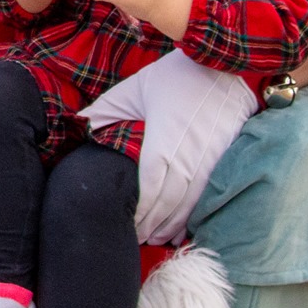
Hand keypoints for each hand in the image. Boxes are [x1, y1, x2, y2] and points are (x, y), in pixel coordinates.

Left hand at [79, 48, 256, 243]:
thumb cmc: (173, 78)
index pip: (152, 182)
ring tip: (155, 238)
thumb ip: (107, 109)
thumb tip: (80, 123)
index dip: (141, 208)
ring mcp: (213, 157)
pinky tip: (183, 228)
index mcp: (165, 135)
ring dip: (174, 224)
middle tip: (136, 239)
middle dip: (153, 223)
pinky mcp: (227, 159)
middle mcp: (191, 151)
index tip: (128, 224)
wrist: (225, 67)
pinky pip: (210, 194)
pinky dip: (195, 214)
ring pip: (192, 201)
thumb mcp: (134, 89)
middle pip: (171, 199)